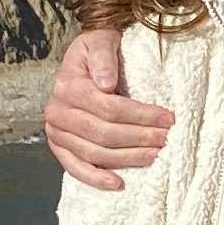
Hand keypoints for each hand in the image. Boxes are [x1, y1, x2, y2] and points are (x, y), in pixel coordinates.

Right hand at [44, 27, 172, 188]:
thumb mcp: (100, 41)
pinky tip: (118, 183)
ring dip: (126, 158)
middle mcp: (57, 111)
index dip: (140, 115)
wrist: (81, 61)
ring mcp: (56, 132)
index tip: (167, 118)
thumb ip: (103, 56)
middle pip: (103, 133)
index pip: (109, 107)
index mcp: (68, 86)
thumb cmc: (96, 51)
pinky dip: (95, 179)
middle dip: (139, 138)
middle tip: (165, 138)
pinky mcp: (59, 147)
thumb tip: (106, 83)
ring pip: (94, 152)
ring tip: (154, 156)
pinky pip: (75, 167)